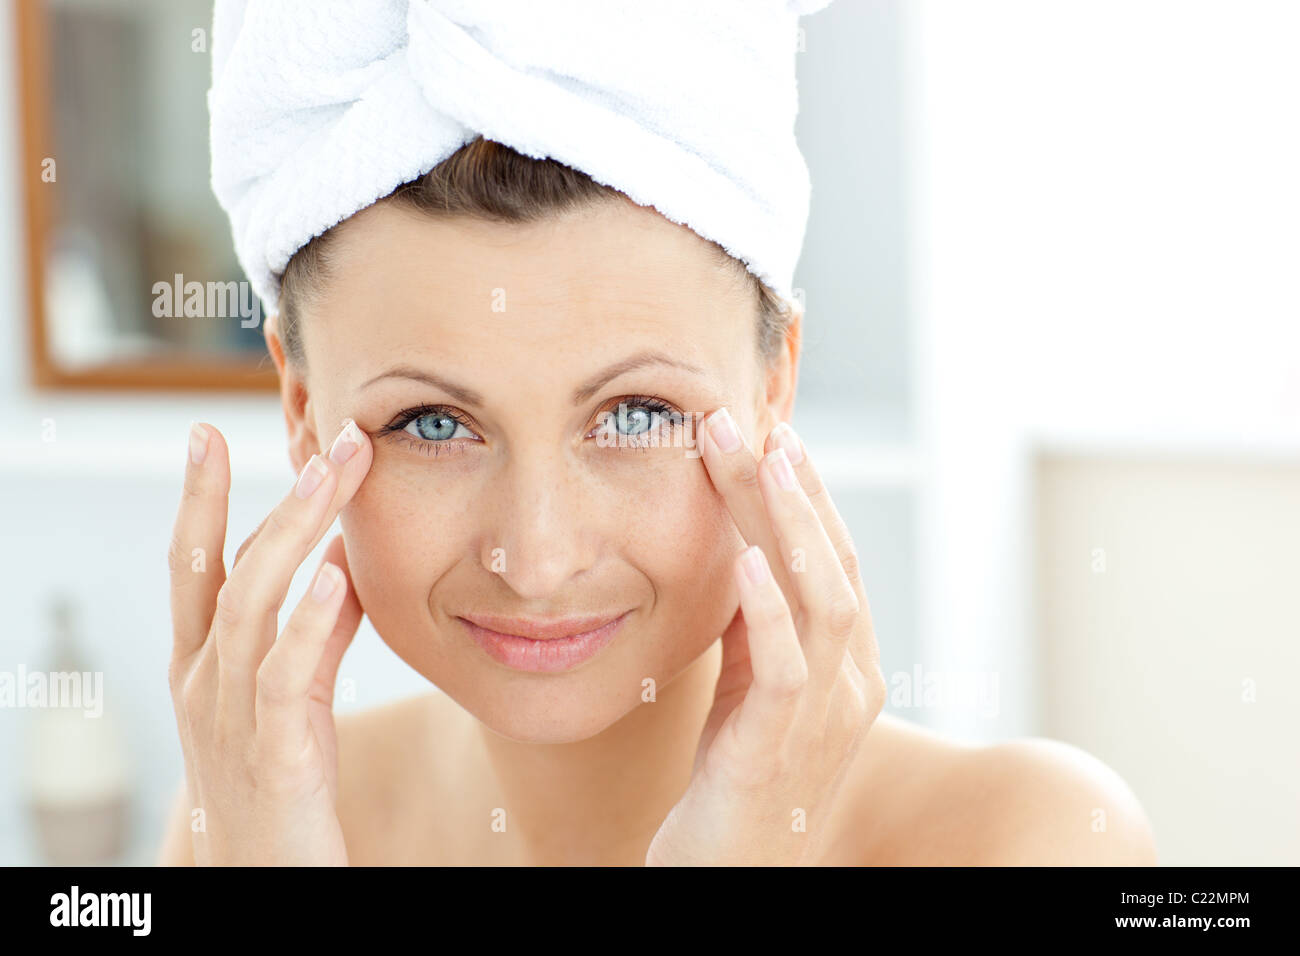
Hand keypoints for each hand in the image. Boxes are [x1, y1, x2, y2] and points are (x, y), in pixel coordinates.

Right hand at [167, 419, 371, 864]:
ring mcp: (232, 718)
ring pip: (248, 609)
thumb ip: (316, 629)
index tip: (207, 434)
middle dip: (272, 499)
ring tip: (332, 477)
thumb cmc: (279, 779)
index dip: (201, 499)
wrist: (267, 884)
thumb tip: (342, 558)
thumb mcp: (293, 693)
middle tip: (324, 440)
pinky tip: (339, 580)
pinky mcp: (276, 755)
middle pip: (224, 571)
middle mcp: (203, 682)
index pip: (195, 565)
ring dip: (293, 535)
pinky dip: (308, 624)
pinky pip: (284, 679)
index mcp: (200, 664)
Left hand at [645, 410, 885, 865]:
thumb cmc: (738, 779)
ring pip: (825, 603)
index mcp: (847, 664)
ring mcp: (823, 718)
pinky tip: (746, 563)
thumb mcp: (750, 685)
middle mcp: (851, 683)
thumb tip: (741, 547)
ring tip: (761, 461)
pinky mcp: (778, 750)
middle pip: (833, 565)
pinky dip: (770, 611)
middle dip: (794, 490)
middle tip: (755, 422)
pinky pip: (784, 670)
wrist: (730, 876)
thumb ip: (758, 624)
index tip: (772, 433)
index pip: (834, 561)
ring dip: (790, 526)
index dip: (808, 495)